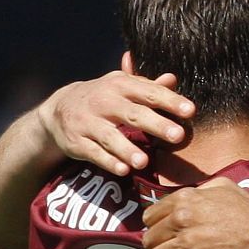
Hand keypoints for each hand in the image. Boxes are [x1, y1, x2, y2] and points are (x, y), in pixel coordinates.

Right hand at [37, 71, 194, 175]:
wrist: (58, 109)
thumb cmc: (104, 98)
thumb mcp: (122, 87)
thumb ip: (148, 87)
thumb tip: (172, 79)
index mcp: (119, 85)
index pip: (148, 92)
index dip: (169, 100)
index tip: (190, 110)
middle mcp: (103, 102)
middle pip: (132, 114)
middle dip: (156, 124)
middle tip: (178, 135)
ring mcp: (87, 122)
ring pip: (109, 137)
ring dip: (127, 149)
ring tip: (144, 162)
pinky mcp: (77, 142)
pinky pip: (94, 153)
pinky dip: (108, 162)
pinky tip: (123, 170)